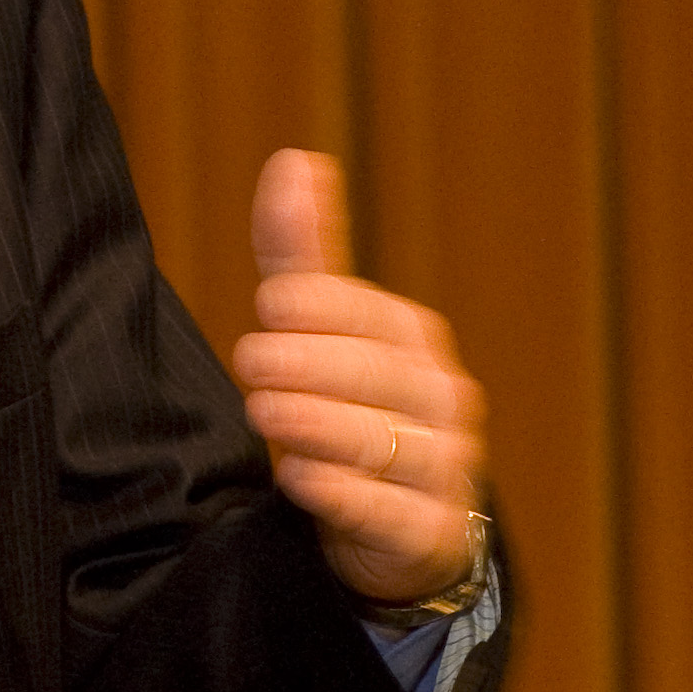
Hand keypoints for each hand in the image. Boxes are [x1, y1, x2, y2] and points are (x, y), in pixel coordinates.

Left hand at [233, 150, 487, 607]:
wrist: (397, 525)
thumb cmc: (350, 404)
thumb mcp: (322, 328)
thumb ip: (303, 253)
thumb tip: (296, 158)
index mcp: (412, 339)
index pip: (361, 311)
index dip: (311, 306)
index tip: (266, 308)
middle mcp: (440, 399)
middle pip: (369, 373)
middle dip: (303, 364)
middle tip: (248, 362)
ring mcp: (444, 468)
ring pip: (377, 441)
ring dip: (314, 424)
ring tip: (263, 412)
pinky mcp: (431, 533)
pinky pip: (389, 513)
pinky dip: (343, 495)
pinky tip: (301, 480)